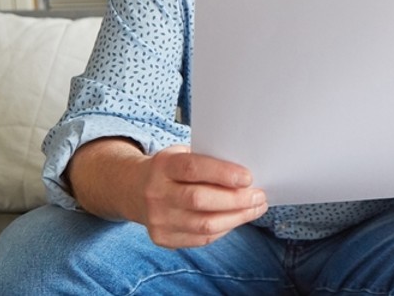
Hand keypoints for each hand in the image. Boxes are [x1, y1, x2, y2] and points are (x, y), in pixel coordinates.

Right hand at [135, 146, 267, 248]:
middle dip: (236, 200)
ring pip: (204, 225)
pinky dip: (224, 229)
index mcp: (163, 166)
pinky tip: (236, 219)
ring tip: (254, 208)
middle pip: (200, 200)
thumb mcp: (182, 154)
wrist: (134, 190)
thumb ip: (208, 161)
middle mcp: (156, 193)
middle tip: (259, 195)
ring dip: (236, 218)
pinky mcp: (162, 238)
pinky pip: (201, 239)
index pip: (193, 169)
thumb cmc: (171, 169)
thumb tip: (246, 176)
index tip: (248, 178)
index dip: (222, 174)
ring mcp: (157, 219)